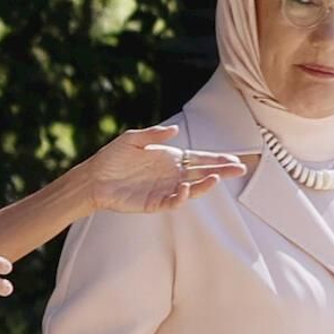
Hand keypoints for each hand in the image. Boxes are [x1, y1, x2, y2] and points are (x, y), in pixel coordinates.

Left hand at [86, 126, 244, 216]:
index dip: (217, 159)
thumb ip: (154, 134)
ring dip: (204, 185)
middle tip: (239, 169)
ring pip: (192, 189)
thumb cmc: (113, 157)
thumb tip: (176, 130)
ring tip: (216, 178)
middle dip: (221, 171)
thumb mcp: (133, 139)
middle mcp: (172, 175)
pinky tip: (185, 187)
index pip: (200, 158)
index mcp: (171, 159)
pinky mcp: (154, 203)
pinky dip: (181, 197)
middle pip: (202, 174)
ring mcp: (165, 190)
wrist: (94, 178)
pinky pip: (172, 202)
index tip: (234, 158)